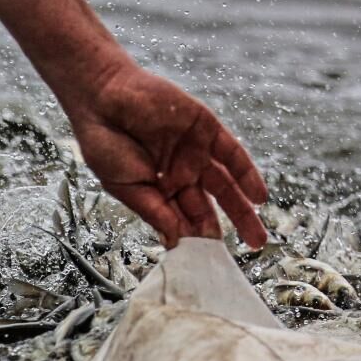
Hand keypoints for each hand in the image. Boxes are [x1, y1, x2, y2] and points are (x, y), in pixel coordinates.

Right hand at [0, 0, 268, 248]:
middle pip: (208, 207)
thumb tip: (176, 240)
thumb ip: (155, 211)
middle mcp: (178, 173)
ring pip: (225, 186)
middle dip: (224, 231)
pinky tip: (258, 197)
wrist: (102, 97)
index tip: (208, 264)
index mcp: (156, 189)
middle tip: (241, 254)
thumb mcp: (127, 186)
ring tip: (257, 236)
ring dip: (243, 211)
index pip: (181, 220)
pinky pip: (232, 154)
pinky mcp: (205, 129)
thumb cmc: (104, 142)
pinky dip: (247, 175)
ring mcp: (193, 151)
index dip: (195, 241)